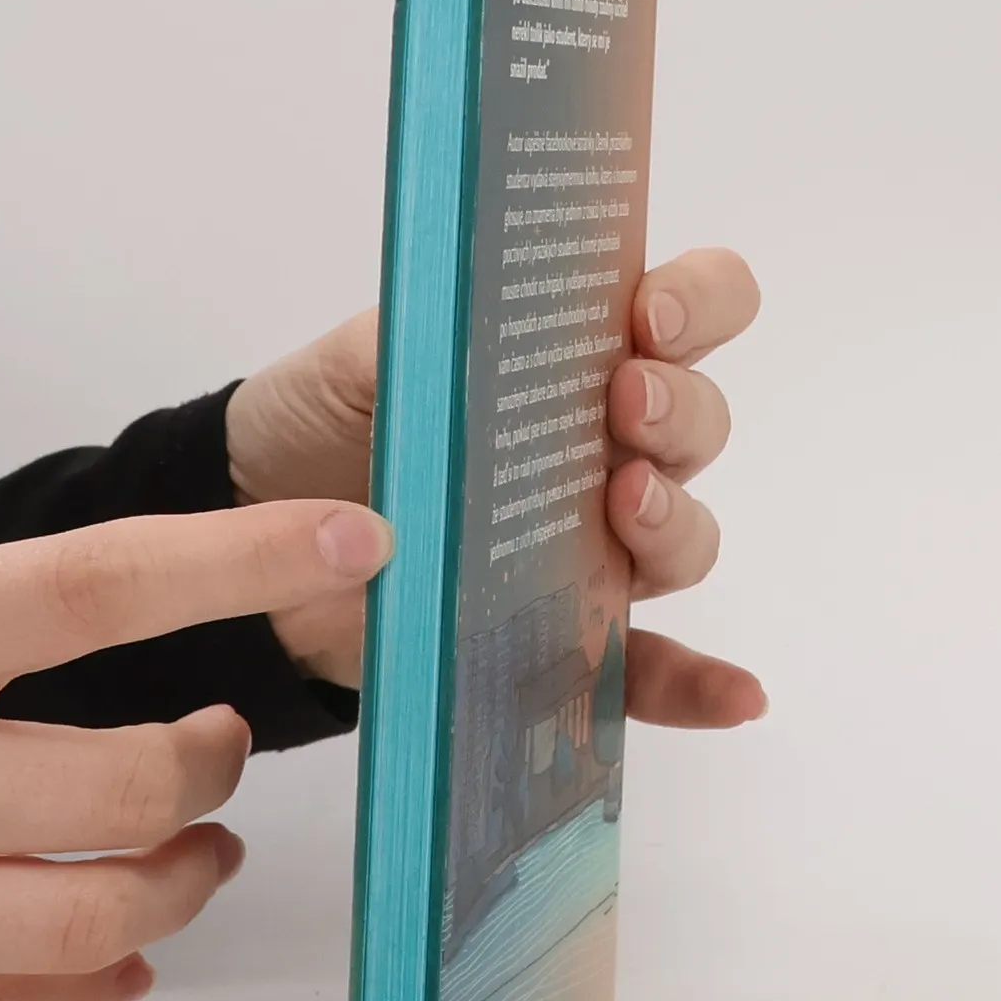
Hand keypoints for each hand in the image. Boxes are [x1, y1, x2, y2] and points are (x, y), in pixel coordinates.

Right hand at [0, 497, 392, 1000]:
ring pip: (101, 918)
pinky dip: (93, 985)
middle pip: (137, 781)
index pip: (103, 589)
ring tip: (190, 841)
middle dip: (210, 751)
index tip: (351, 542)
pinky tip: (115, 947)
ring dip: (182, 873)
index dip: (246, 563)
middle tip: (210, 734)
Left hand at [225, 247, 764, 725]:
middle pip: (698, 424)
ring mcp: (592, 546)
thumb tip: (475, 322)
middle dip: (677, 409)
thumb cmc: (334, 416)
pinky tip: (738, 697)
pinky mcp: (560, 636)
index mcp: (580, 356)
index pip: (691, 310)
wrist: (263, 516)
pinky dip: (701, 687)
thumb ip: (429, 331)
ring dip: (676, 519)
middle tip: (622, 400)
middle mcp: (609, 448)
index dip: (696, 303)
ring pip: (684, 537)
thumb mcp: (369, 353)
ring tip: (626, 507)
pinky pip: (648, 669)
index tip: (645, 314)